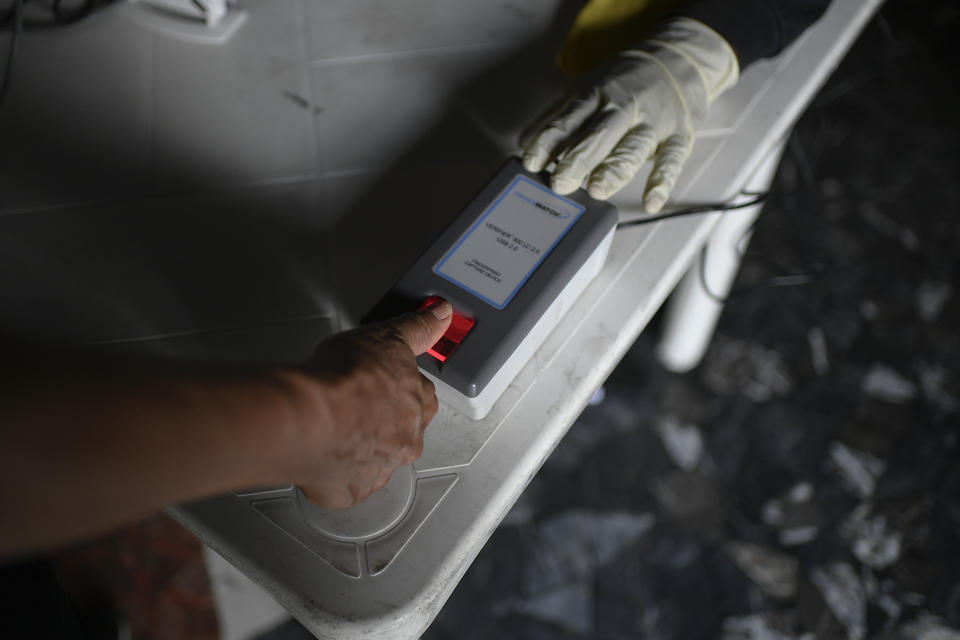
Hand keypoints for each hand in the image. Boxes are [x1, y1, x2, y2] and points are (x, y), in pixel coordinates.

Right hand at [291, 299, 451, 508]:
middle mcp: (406, 440)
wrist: (310, 417)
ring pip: (375, 459)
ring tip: (332, 426)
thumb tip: (441, 315)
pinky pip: (347, 484)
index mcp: (419, 404)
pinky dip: (335, 472)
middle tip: (351, 402)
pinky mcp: (350, 490)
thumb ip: (417, 328)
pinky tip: (321, 454)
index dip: (396, 384)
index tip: (379, 377)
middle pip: (400, 430)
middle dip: (379, 419)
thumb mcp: (387, 336)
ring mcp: (379, 469)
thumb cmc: (347, 379)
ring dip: (358, 446)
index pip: (420, 394)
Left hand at [522, 18, 738, 211]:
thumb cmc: (625, 83)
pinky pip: (672, 161)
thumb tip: (525, 142)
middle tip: (560, 183)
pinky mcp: (679, 137)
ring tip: (596, 189)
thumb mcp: (589, 88)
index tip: (531, 163)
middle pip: (599, 134)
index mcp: (598, 94)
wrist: (680, 61)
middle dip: (578, 159)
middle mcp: (625, 106)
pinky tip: (650, 203)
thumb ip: (559, 117)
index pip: (569, 120)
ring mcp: (654, 122)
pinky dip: (662, 183)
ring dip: (614, 169)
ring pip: (633, 148)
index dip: (548, 142)